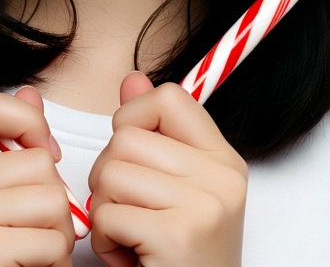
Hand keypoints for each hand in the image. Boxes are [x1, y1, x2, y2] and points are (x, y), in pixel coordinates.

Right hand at [0, 86, 75, 266]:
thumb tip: (31, 93)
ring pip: (51, 196)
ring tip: (30, 256)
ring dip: (57, 234)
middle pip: (36, 160)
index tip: (40, 154)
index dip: (26, 122)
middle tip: (29, 236)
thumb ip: (10, 147)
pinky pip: (51, 237)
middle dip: (52, 201)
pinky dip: (54, 262)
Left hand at [87, 73, 247, 266]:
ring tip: (131, 236)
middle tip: (130, 212)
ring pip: (112, 171)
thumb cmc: (178, 258)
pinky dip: (105, 240)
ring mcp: (205, 205)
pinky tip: (130, 256)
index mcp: (224, 160)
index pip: (169, 97)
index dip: (134, 118)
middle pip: (127, 137)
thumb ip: (153, 133)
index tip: (135, 156)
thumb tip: (132, 80)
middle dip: (109, 176)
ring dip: (105, 209)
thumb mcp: (173, 191)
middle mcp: (223, 177)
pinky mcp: (178, 234)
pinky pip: (107, 212)